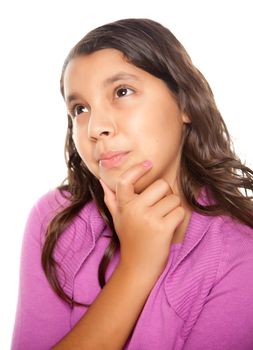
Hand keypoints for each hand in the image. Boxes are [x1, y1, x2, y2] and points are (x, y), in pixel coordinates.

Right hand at [99, 161, 184, 277]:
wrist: (137, 267)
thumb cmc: (129, 239)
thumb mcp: (117, 218)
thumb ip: (111, 199)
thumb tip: (101, 181)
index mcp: (123, 205)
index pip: (126, 180)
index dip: (137, 169)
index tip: (148, 164)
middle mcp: (134, 210)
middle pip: (162, 185)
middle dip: (166, 194)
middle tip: (160, 206)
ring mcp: (148, 219)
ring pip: (174, 198)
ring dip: (173, 208)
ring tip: (163, 219)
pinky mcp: (162, 229)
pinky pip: (179, 212)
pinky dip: (178, 218)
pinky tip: (169, 227)